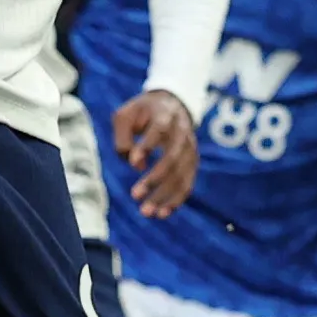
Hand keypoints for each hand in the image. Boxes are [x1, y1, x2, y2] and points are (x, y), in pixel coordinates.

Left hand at [111, 88, 198, 217]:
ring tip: (146, 212)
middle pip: (172, 158)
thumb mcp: (125, 115)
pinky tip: (162, 213)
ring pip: (182, 175)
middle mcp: (182, 132)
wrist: (172, 103)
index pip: (159, 131)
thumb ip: (124, 138)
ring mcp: (190, 149)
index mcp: (165, 115)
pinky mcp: (192, 162)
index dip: (147, 147)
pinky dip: (176, 200)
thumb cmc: (142, 112)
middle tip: (134, 196)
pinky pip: (187, 183)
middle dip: (154, 179)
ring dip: (165, 195)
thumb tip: (136, 166)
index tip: (133, 164)